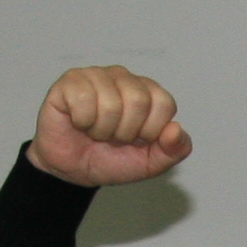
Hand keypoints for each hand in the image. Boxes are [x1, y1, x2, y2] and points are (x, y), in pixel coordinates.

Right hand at [29, 66, 191, 188]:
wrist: (72, 170)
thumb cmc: (110, 160)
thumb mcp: (150, 164)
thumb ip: (173, 150)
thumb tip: (176, 129)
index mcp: (148, 92)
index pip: (164, 103)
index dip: (151, 131)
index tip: (136, 140)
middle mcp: (124, 77)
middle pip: (138, 101)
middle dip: (125, 132)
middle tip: (112, 137)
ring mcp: (96, 75)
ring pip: (111, 103)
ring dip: (102, 130)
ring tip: (95, 131)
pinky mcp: (70, 81)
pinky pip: (83, 99)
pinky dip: (82, 121)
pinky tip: (78, 122)